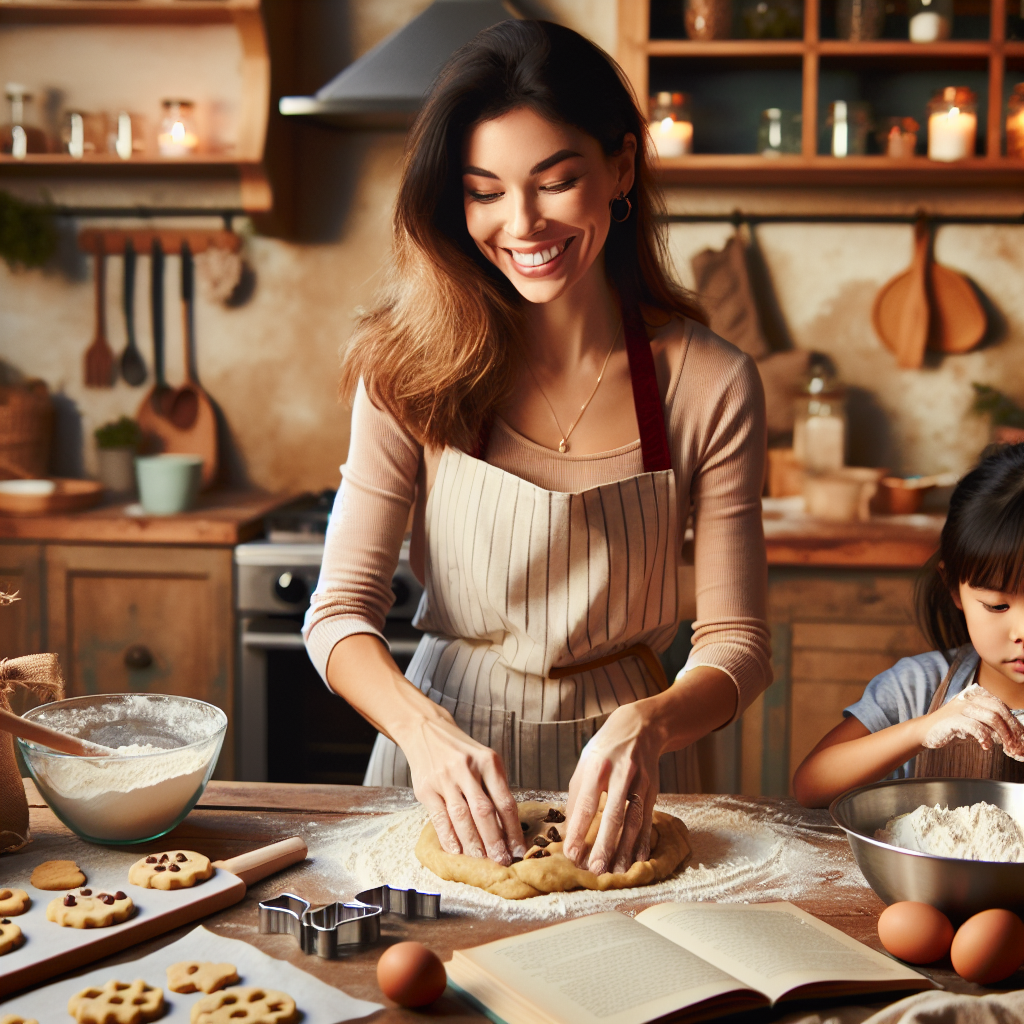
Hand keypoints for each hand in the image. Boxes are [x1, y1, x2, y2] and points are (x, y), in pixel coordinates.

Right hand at [395, 713, 526, 864]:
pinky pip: (439, 818)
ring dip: (473, 843)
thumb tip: (507, 828)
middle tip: (501, 860)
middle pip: (484, 811)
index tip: (518, 848)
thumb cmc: (461, 751)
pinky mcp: (426, 788)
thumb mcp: (484, 759)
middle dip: (494, 841)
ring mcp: (445, 778)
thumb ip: (494, 787)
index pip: (505, 801)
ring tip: (481, 860)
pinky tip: (456, 851)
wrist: (426, 730)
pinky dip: (449, 837)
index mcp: (488, 761)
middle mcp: (467, 768)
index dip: (513, 829)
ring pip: (462, 817)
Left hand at [562, 701, 665, 875]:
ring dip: (625, 850)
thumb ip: (577, 795)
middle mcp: (620, 774)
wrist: (640, 727)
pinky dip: (643, 841)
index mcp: (597, 767)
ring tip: (617, 872)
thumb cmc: (605, 749)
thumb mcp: (585, 763)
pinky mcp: (653, 790)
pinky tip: (639, 859)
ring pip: (633, 821)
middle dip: (604, 846)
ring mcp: (640, 782)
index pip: (586, 804)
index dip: (578, 831)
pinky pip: (648, 819)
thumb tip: (569, 829)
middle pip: (613, 816)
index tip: (570, 854)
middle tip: (595, 870)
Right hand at [920, 684, 1023, 760]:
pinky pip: (977, 728)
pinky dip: (985, 738)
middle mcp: (969, 697)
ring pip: (992, 718)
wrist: (926, 731)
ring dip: (1003, 736)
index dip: (1014, 722)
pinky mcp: (953, 719)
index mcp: (975, 695)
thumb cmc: (953, 727)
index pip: (1001, 706)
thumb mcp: (975, 722)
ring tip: (1005, 748)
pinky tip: (986, 746)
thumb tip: (1015, 736)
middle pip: (999, 710)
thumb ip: (992, 725)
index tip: (1020, 737)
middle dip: (1012, 729)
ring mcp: (960, 707)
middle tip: (1016, 745)